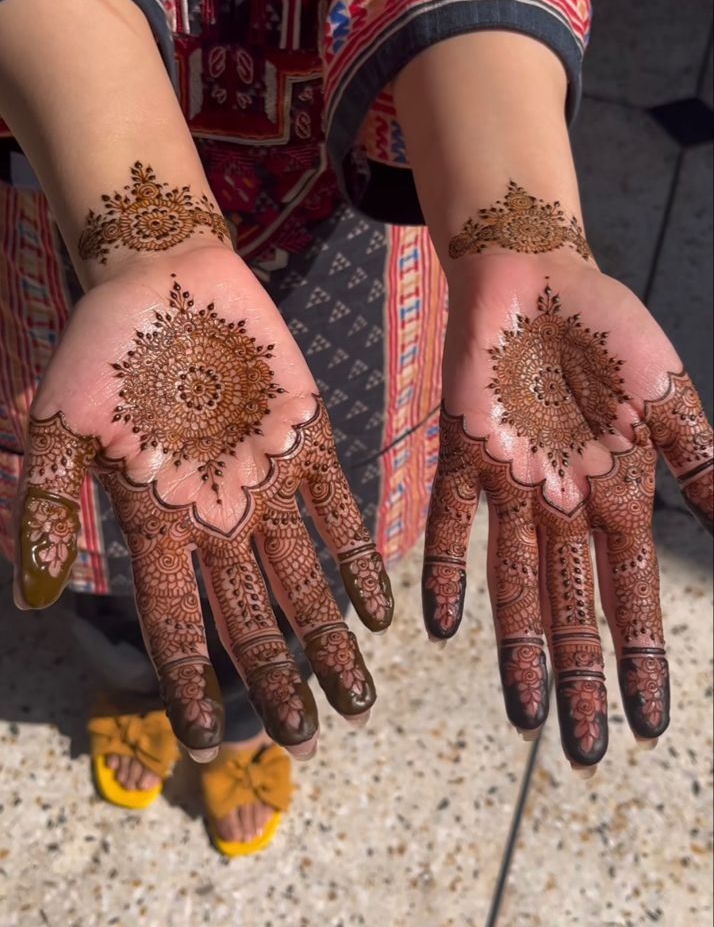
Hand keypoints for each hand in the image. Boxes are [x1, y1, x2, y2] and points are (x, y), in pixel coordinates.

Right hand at [13, 245, 392, 757]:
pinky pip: (340, 513)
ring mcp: (267, 483)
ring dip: (330, 640)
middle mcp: (218, 516)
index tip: (215, 744)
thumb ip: (50, 506)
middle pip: (251, 617)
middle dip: (279, 678)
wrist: (165, 276)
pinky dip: (360, 561)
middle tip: (307, 738)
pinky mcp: (308, 442)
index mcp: (159, 522)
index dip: (193, 684)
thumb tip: (34, 594)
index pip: (177, 623)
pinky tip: (379, 611)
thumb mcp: (60, 425)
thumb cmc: (102, 348)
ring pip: (304, 580)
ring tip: (357, 700)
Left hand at [424, 251, 712, 768]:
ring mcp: (508, 484)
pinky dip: (442, 570)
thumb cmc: (607, 329)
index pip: (631, 595)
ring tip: (522, 715)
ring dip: (517, 649)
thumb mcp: (666, 396)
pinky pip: (447, 521)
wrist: (533, 272)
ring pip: (513, 584)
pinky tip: (441, 626)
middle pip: (571, 608)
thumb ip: (700, 461)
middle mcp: (560, 504)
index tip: (647, 726)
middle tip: (583, 753)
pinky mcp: (460, 453)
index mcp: (614, 494)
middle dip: (578, 680)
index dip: (640, 661)